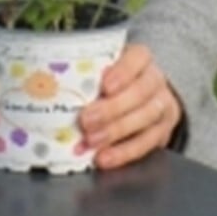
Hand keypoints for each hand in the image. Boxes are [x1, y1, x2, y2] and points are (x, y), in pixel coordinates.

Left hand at [78, 44, 181, 170]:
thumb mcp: (101, 68)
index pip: (138, 57)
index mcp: (140, 58)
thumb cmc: (112, 80)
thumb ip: (87, 75)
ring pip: (146, 118)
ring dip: (116, 132)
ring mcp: (163, 106)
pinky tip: (105, 158)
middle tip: (86, 121)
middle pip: (140, 92)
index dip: (123, 72)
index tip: (105, 86)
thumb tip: (53, 87)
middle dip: (112, 109)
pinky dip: (124, 153)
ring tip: (92, 142)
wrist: (144, 97)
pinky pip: (147, 143)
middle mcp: (155, 80)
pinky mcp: (163, 131)